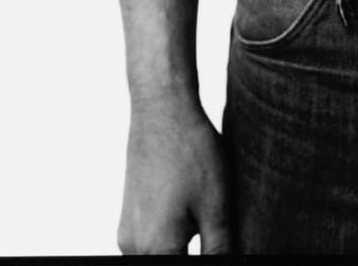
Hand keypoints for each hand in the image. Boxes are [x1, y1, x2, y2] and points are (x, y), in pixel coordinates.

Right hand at [117, 97, 229, 254]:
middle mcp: (134, 247)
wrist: (162, 109)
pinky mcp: (129, 217)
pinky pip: (152, 240)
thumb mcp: (216, 206)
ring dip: (184, 247)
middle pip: (171, 262)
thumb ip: (220, 249)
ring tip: (204, 214)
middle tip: (213, 223)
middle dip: (196, 252)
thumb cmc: (190, 152)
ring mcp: (128, 232)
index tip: (221, 242)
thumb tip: (229, 263)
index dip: (211, 257)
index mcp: (157, 250)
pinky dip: (172, 235)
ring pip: (162, 253)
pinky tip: (189, 206)